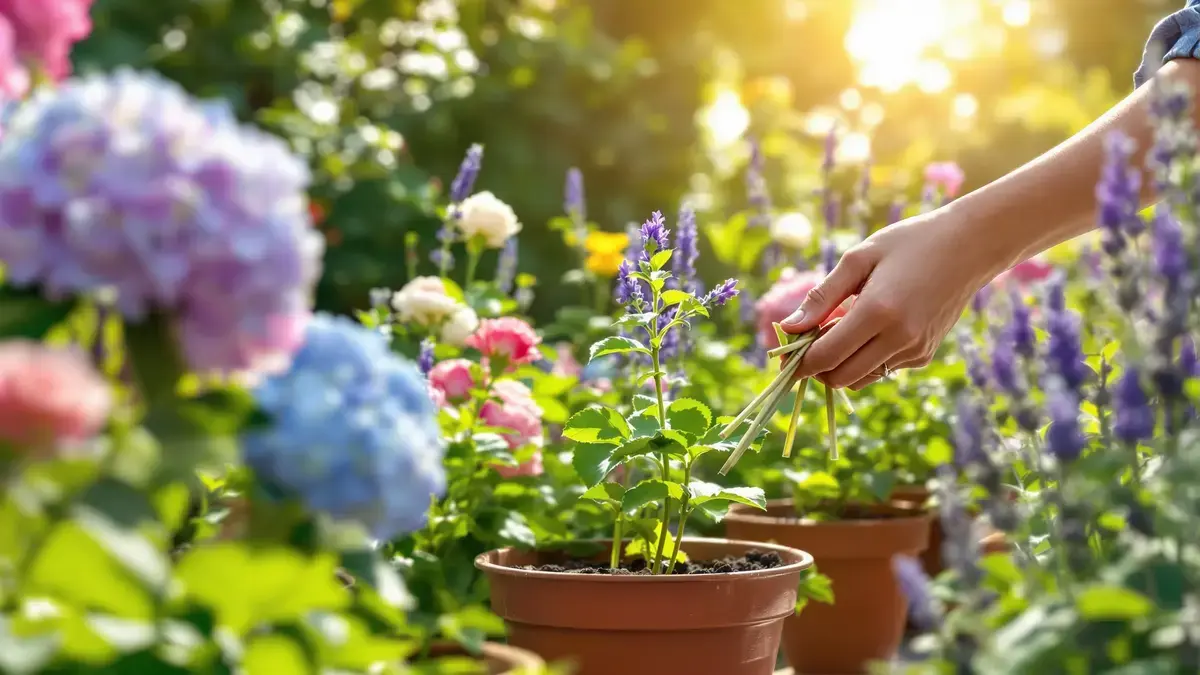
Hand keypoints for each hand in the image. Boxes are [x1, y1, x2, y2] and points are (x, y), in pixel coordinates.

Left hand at [779, 209, 1005, 388]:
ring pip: (861, 378)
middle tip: (810, 339)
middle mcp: (899, 339)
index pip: (825, 357)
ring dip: (841, 363)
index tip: (783, 356)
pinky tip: (872, 327)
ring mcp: (915, 351)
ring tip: (842, 326)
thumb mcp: (858, 259)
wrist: (970, 246)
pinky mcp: (925, 355)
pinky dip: (866, 358)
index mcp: (878, 312)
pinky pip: (882, 369)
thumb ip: (821, 296)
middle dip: (817, 367)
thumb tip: (789, 329)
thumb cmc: (908, 243)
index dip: (798, 363)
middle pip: (839, 378)